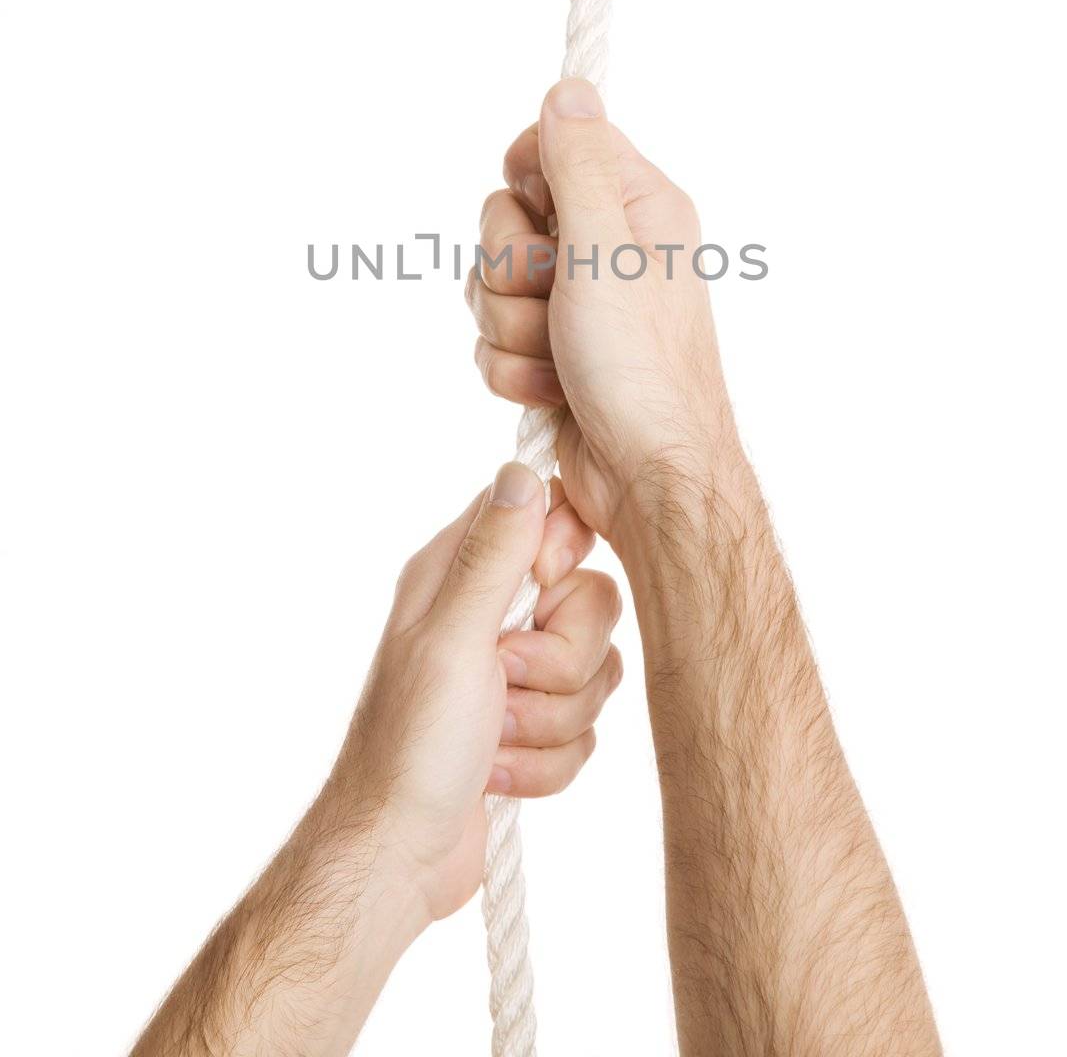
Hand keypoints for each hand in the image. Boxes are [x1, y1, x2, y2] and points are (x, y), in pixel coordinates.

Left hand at [132, 466, 621, 1056]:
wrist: (398, 856)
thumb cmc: (410, 748)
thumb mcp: (452, 639)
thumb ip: (493, 555)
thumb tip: (520, 469)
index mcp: (460, 575)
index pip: (549, 519)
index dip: (563, 558)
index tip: (539, 595)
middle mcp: (489, 615)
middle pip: (592, 601)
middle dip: (561, 661)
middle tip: (502, 684)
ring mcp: (512, 674)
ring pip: (596, 670)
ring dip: (551, 721)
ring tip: (494, 739)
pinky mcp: (532, 727)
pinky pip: (587, 728)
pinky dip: (548, 762)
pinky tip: (499, 774)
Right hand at [467, 78, 740, 556]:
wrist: (645, 478)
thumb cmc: (643, 368)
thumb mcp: (609, 249)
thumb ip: (581, 164)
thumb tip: (569, 85)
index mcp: (635, 206)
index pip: (547, 147)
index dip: (527, 186)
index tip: (546, 224)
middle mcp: (605, 248)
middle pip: (503, 220)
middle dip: (514, 275)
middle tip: (558, 305)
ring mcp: (574, 303)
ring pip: (486, 285)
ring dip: (511, 330)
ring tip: (559, 360)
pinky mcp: (550, 351)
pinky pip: (490, 337)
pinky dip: (511, 370)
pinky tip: (552, 391)